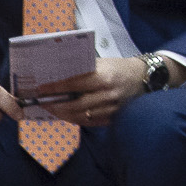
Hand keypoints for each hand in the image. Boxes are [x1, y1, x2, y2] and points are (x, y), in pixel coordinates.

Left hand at [31, 56, 151, 128]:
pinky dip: (76, 119)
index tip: (42, 89)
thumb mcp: (102, 63)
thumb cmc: (119, 68)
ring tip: (52, 110)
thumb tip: (58, 74)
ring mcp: (111, 108)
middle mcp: (108, 94)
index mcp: (104, 77)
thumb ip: (83, 69)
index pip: (74, 84)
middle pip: (75, 104)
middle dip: (56, 105)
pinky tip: (67, 115)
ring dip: (63, 114)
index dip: (55, 88)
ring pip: (81, 116)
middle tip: (43, 103)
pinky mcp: (113, 117)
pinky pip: (90, 122)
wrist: (144, 78)